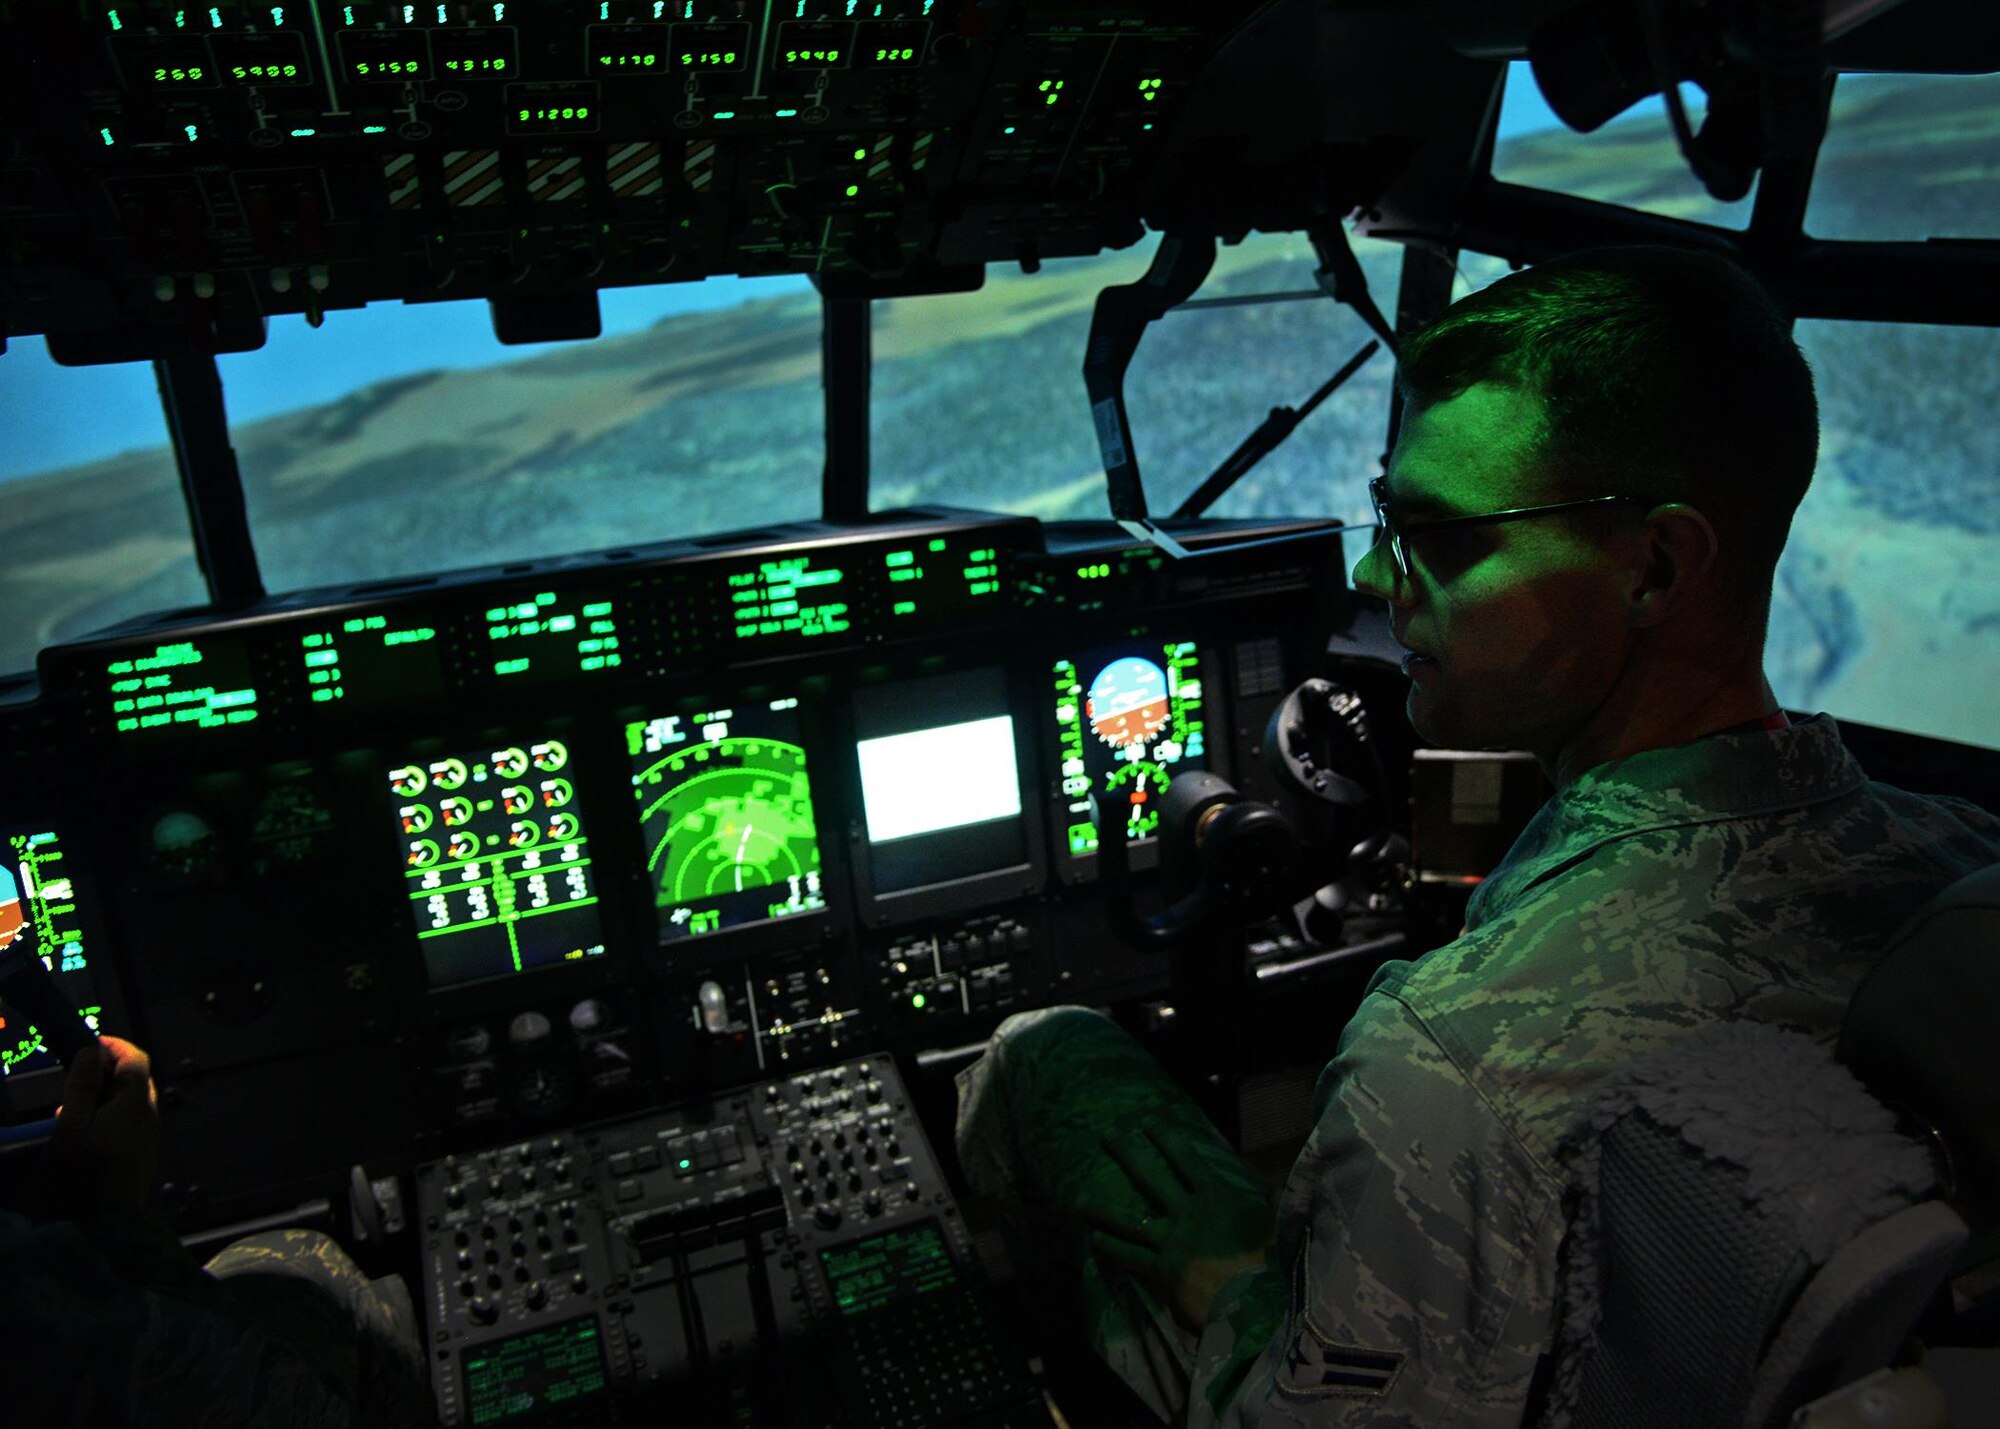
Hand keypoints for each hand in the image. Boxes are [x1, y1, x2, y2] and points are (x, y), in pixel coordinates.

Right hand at [48, 1035, 159, 1213]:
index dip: (115, 1046)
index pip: (136, 1060)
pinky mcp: (141, 1156)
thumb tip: (91, 1052)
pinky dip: (106, 1115)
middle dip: (107, 1070)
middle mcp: (150, 1117)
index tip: (91, 1042)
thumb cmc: (83, 1177)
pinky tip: (81, 1130)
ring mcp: (148, 1138)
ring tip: (69, 1104)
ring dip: (103, 1095)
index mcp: (137, 1105)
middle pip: (135, 1081)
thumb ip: (81, 1088)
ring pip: (130, 1103)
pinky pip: (127, 1124)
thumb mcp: (71, 1128)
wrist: (103, 1229)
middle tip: (76, 1073)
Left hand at [1083, 1124, 1274, 1333]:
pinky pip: (1131, 1256)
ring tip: (1078, 1199)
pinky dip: (1112, 1247)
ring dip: (1104, 1208)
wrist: (1257, 1301)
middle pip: (1151, 1178)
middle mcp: (1189, 1212)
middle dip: (1127, 1154)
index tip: (1146, 1122)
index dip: (1165, 1139)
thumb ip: (1271, 1198)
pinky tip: (1094, 1240)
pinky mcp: (1164, 1270)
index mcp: (1217, 1196)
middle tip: (1105, 1136)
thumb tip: (1277, 1180)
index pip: (1186, 1160)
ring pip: (1131, 1219)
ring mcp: (1172, 1240)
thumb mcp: (1275, 1222)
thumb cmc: (1271, 1260)